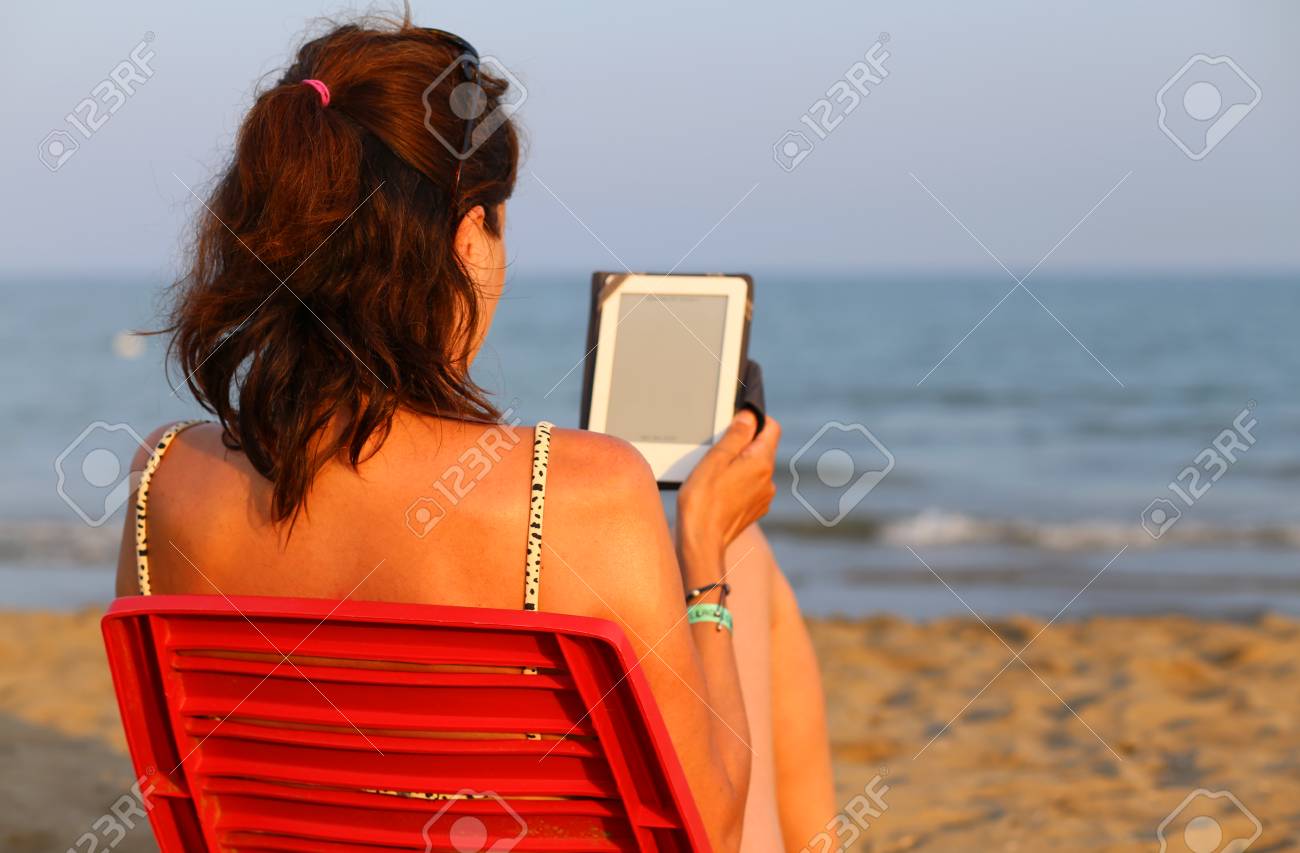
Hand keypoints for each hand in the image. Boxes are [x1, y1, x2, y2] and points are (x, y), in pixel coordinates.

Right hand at [676, 410, 779, 581]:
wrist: (702, 541)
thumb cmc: (703, 500)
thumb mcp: (715, 459)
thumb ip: (736, 435)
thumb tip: (750, 416)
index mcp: (761, 462)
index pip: (772, 427)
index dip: (756, 420)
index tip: (736, 423)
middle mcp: (768, 479)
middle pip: (762, 448)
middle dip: (742, 445)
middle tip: (717, 453)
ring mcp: (763, 497)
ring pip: (755, 469)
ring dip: (738, 466)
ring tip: (714, 477)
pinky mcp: (755, 510)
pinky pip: (750, 487)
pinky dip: (737, 484)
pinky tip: (718, 492)